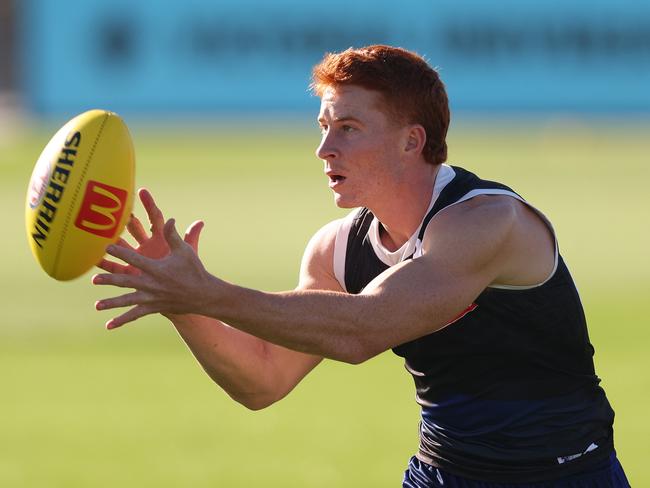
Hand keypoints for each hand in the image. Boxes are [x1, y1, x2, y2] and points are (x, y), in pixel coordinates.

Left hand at [93, 190, 207, 328]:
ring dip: (112, 303)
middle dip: (110, 280)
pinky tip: (109, 326)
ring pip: (129, 301)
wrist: (204, 295)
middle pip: (127, 282)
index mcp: (157, 269)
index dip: (120, 252)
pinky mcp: (154, 307)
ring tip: (97, 305)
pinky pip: (136, 314)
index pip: (135, 259)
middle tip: (94, 279)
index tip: (106, 247)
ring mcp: (152, 298)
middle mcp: (153, 284)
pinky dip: (122, 320)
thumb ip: (174, 236)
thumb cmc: (194, 270)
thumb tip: (170, 219)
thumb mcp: (185, 251)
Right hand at [97, 188, 202, 275]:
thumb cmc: (184, 271)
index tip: (142, 191)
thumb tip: (200, 222)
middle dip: (123, 218)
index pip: (154, 218)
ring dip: (110, 240)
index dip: (149, 205)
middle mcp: (146, 246)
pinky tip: (92, 258)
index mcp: (160, 239)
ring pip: (120, 246)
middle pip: (133, 228)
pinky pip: (115, 267)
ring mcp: (136, 258)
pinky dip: (103, 264)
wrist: (178, 291)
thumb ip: (190, 237)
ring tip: (98, 231)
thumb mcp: (187, 254)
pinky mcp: (130, 273)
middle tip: (113, 205)